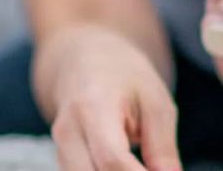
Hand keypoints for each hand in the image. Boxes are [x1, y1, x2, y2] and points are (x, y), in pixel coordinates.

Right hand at [42, 27, 181, 170]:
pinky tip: (127, 168)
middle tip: (154, 168)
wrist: (86, 61)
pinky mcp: (61, 159)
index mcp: (93, 108)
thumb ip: (163, 148)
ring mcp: (60, 147)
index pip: (113, 160)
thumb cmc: (125, 78)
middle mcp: (68, 130)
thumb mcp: (156, 104)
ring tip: (141, 165)